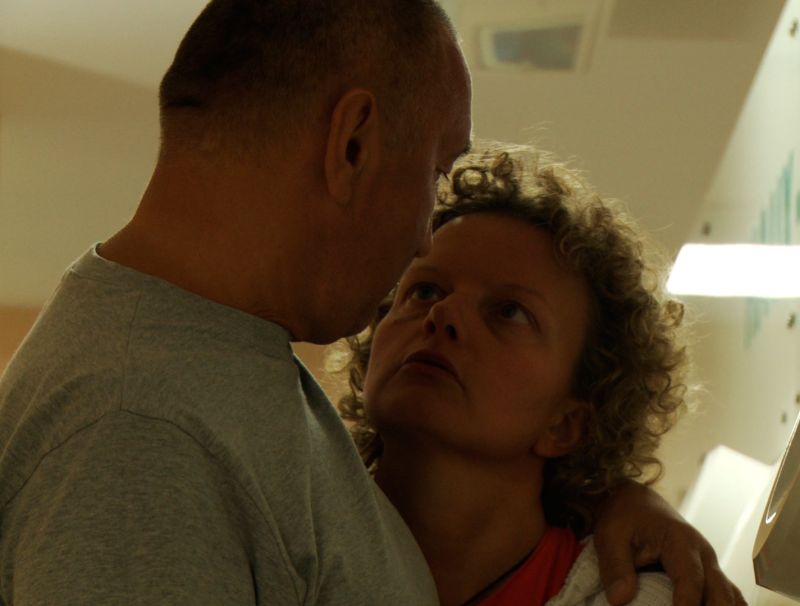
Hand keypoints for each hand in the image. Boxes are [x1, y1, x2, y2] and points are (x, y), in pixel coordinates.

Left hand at [593, 481, 746, 605]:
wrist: (637, 502)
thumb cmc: (624, 518)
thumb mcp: (610, 536)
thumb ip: (616, 567)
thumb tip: (619, 600)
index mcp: (680, 541)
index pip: (691, 580)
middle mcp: (703, 554)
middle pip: (720, 593)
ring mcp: (711, 565)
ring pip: (731, 597)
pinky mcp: (710, 574)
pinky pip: (730, 597)